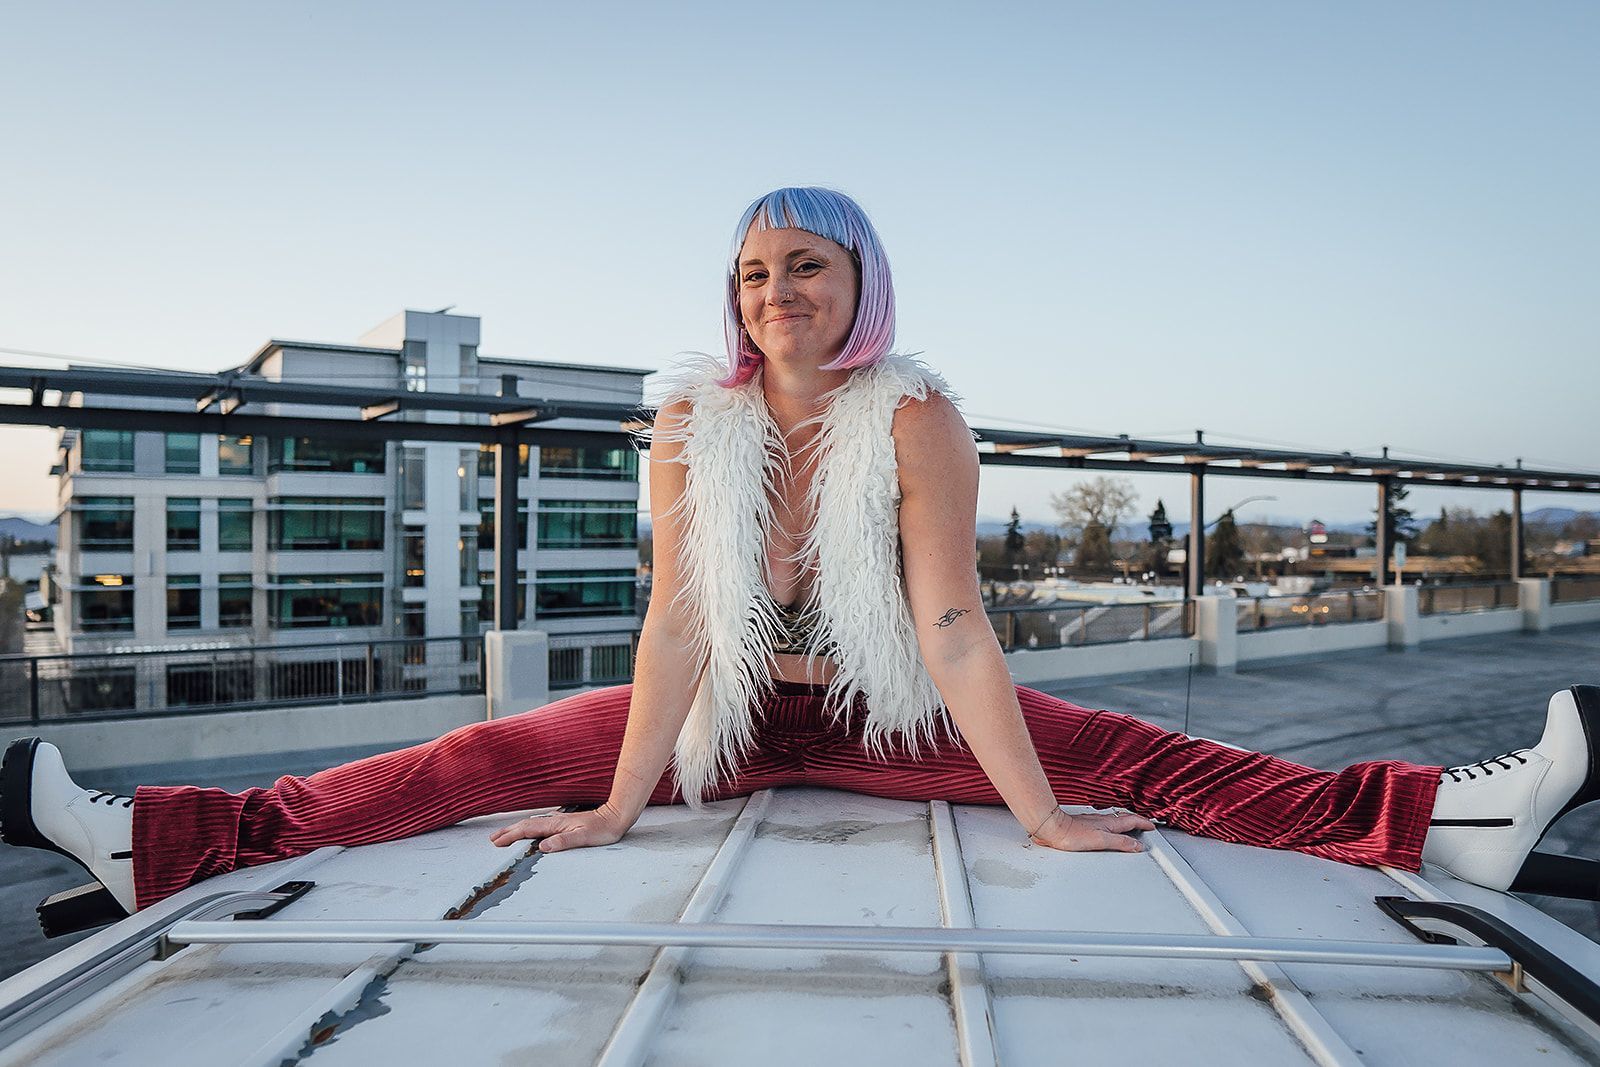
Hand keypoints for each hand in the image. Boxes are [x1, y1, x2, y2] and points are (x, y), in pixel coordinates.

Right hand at [489, 802, 634, 853]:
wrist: (615, 818)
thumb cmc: (602, 829)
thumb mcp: (583, 838)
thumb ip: (563, 841)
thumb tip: (542, 846)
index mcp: (556, 824)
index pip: (528, 829)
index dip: (511, 836)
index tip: (497, 842)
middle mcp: (555, 821)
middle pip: (526, 825)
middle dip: (509, 831)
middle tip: (493, 839)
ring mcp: (560, 821)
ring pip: (533, 825)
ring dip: (518, 829)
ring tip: (506, 834)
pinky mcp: (566, 823)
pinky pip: (542, 826)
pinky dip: (531, 828)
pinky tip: (533, 830)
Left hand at [1029, 807, 1154, 853]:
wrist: (1051, 828)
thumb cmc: (1072, 834)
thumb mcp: (1101, 840)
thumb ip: (1120, 842)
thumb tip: (1136, 845)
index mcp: (1108, 823)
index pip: (1131, 820)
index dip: (1143, 823)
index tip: (1152, 826)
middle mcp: (1101, 820)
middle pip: (1124, 818)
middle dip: (1137, 820)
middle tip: (1145, 824)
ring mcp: (1092, 822)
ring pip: (1114, 820)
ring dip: (1124, 822)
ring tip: (1130, 826)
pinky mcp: (1083, 825)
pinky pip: (1104, 823)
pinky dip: (1112, 826)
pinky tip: (1106, 829)